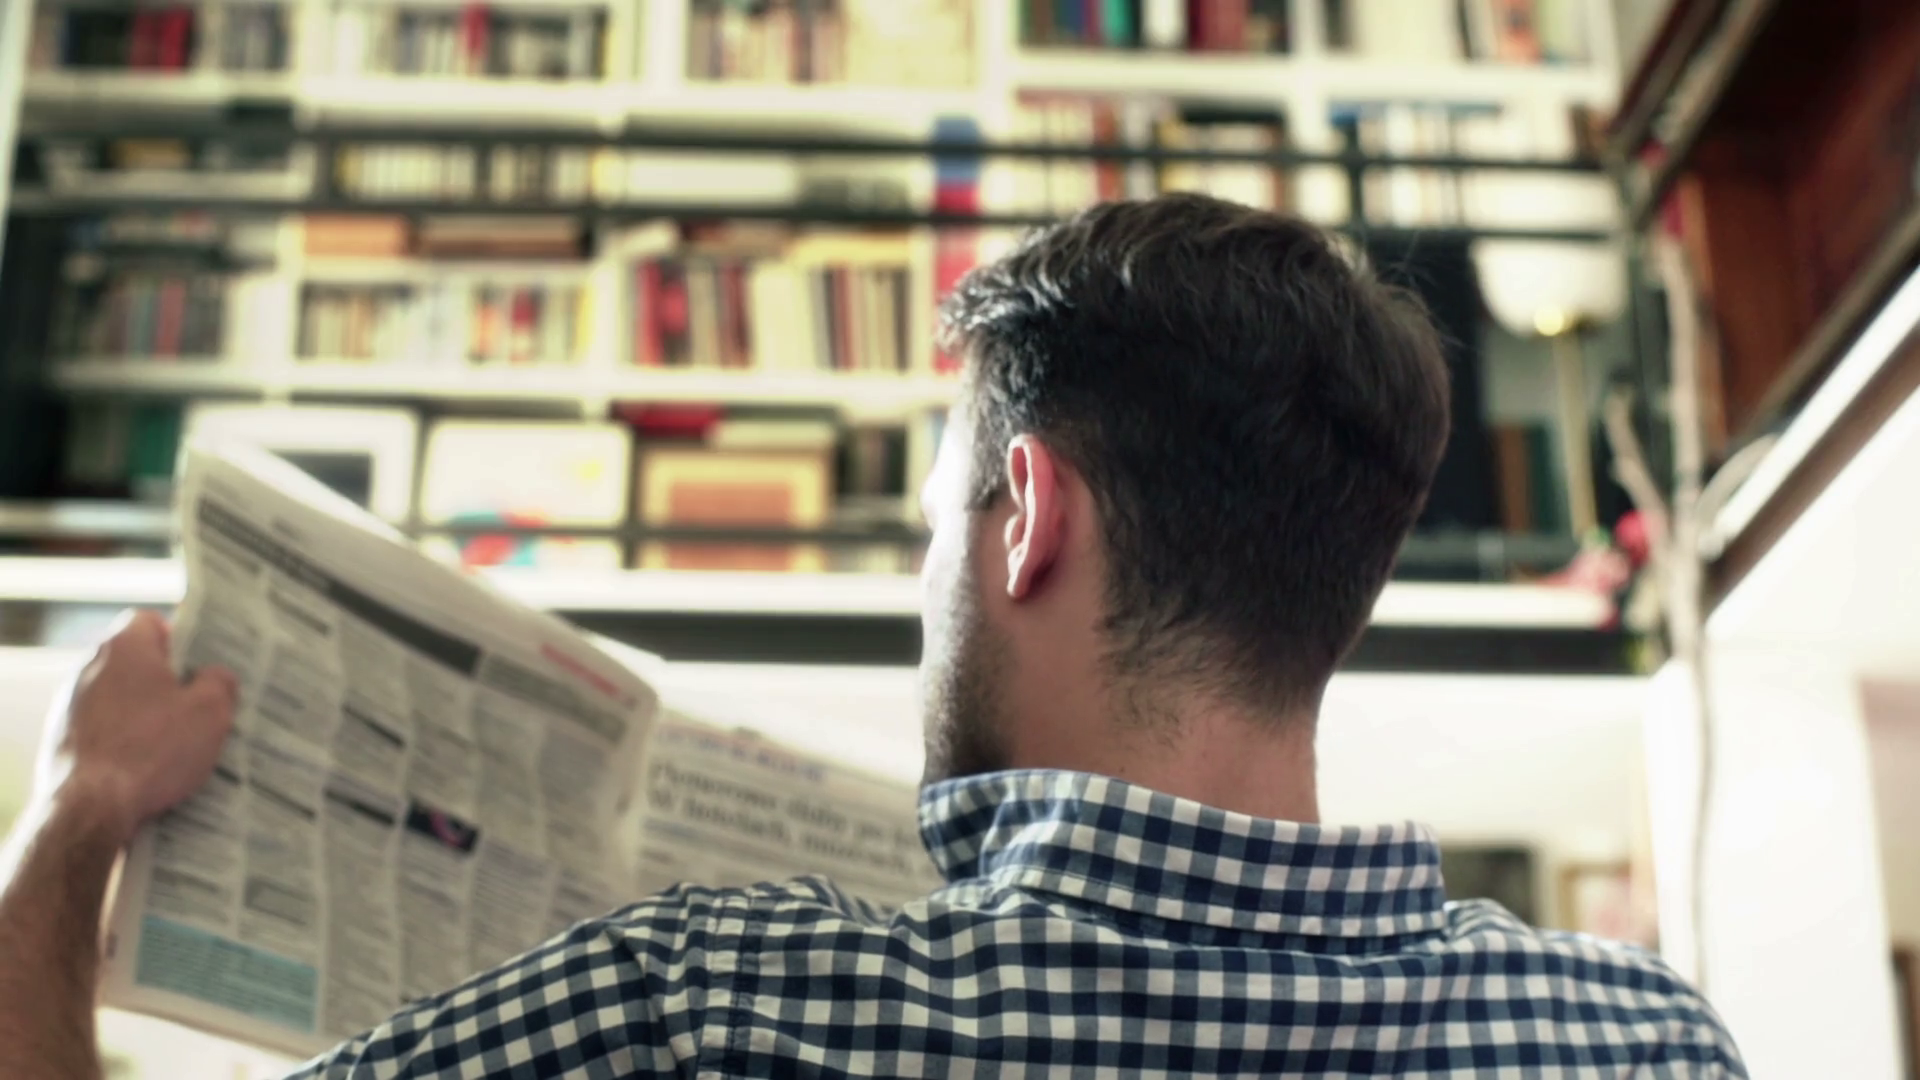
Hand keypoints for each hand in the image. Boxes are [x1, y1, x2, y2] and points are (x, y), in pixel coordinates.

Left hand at [37, 610, 238, 844]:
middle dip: (166, 683)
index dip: (180, 640)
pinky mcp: (61, 738)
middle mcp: (88, 668)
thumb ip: (220, 682)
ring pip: (119, 697)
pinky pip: (103, 728)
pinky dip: (123, 741)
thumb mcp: (211, 712)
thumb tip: (216, 677)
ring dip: (144, 714)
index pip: (152, 622)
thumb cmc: (150, 752)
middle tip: (196, 708)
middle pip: (135, 662)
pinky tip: (144, 767)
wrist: (89, 808)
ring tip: (173, 745)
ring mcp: (69, 704)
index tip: (199, 668)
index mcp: (123, 647)